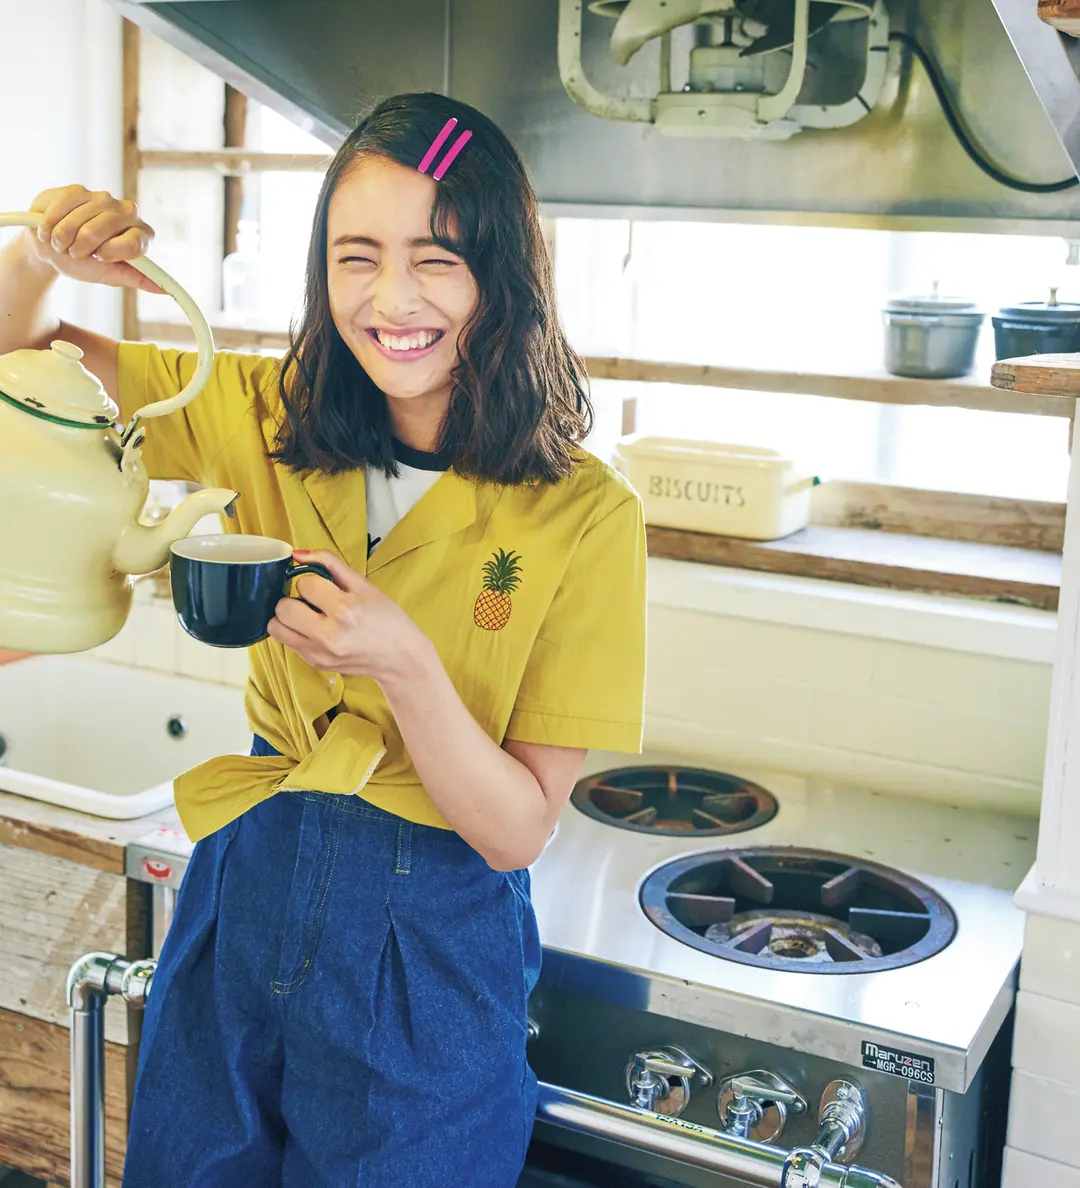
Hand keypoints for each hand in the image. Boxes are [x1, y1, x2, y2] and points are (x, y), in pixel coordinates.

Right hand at [26, 185, 163, 292]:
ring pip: (82, 220)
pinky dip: (52, 223)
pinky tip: (50, 229)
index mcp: (141, 235)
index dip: (112, 252)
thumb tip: (164, 290)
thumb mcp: (111, 275)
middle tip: (75, 252)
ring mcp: (104, 198)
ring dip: (64, 237)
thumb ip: (136, 279)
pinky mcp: (80, 190)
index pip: (135, 243)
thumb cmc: (84, 264)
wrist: (52, 249)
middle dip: (83, 246)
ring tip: (62, 243)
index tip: (98, 258)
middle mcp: (128, 213)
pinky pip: (64, 206)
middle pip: (105, 228)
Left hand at [267, 551, 434, 684]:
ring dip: (287, 617)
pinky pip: (287, 642)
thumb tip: (297, 554)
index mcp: (344, 610)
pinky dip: (295, 632)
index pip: (304, 584)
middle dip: (294, 599)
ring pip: (276, 628)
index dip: (312, 581)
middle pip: (283, 608)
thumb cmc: (388, 620)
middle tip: (312, 602)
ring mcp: (319, 653)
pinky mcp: (314, 663)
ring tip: (307, 615)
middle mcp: (328, 635)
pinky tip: (314, 630)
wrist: (400, 658)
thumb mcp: (365, 586)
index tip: (326, 588)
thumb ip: (330, 564)